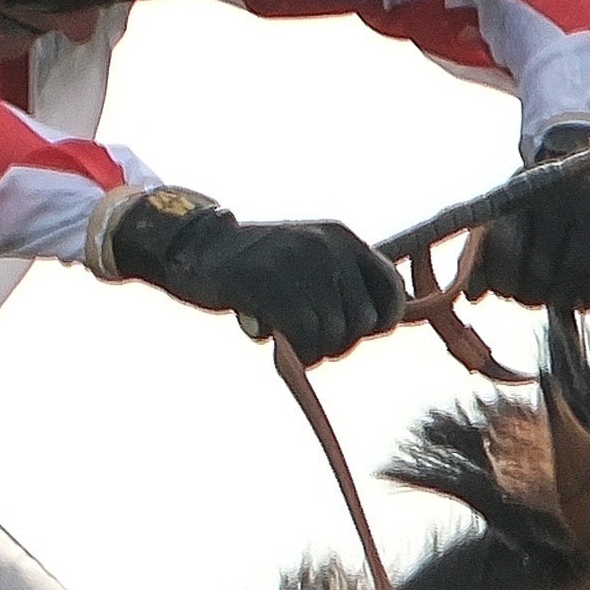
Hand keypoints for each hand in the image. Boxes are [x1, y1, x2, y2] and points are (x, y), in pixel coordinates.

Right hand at [96, 188, 409, 361]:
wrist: (198, 249)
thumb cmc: (257, 267)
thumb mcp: (307, 259)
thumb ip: (344, 283)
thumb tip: (384, 322)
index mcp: (341, 237)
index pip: (390, 287)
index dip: (383, 319)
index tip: (360, 331)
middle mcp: (327, 244)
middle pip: (362, 319)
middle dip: (341, 342)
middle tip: (314, 343)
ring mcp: (298, 261)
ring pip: (334, 333)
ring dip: (316, 351)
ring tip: (294, 343)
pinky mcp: (270, 282)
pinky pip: (306, 336)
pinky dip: (298, 352)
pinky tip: (282, 345)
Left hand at [466, 124, 589, 312]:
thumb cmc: (546, 205)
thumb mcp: (510, 215)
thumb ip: (482, 253)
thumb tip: (471, 295)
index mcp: (528, 189)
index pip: (505, 251)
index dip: (503, 281)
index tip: (506, 287)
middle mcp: (564, 196)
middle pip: (538, 274)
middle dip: (530, 293)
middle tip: (532, 293)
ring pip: (570, 283)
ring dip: (558, 300)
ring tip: (555, 295)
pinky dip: (587, 298)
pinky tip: (579, 292)